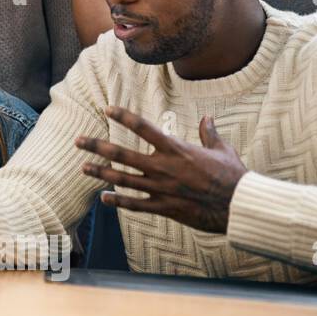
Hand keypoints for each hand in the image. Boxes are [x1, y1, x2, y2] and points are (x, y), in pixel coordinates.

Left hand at [75, 108, 246, 233]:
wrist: (239, 206)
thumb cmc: (233, 176)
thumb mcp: (222, 150)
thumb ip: (209, 134)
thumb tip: (206, 118)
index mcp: (176, 149)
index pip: (144, 128)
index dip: (124, 116)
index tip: (107, 108)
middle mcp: (164, 167)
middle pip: (122, 154)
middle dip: (97, 146)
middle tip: (77, 140)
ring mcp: (162, 188)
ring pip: (123, 179)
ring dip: (100, 173)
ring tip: (82, 167)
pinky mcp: (164, 207)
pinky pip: (136, 205)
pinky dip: (118, 202)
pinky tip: (103, 198)